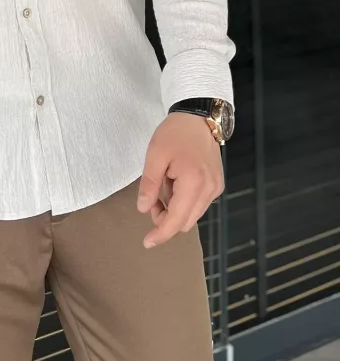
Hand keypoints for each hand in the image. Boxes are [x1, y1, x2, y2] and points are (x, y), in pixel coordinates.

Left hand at [136, 113, 223, 248]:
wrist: (198, 117)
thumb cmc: (174, 133)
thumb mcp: (155, 155)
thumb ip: (149, 184)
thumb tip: (143, 209)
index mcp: (194, 183)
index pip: (176, 220)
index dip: (161, 233)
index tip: (147, 242)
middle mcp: (209, 190)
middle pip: (185, 222)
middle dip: (165, 217)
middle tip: (153, 196)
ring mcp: (216, 188)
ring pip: (192, 215)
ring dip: (174, 209)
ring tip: (165, 183)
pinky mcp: (217, 185)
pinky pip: (198, 204)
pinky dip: (184, 201)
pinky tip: (176, 181)